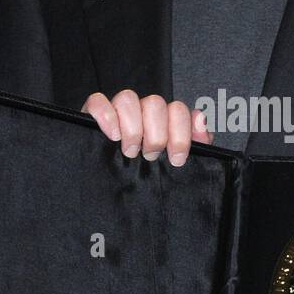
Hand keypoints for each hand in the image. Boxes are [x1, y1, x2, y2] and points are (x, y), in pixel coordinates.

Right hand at [81, 89, 212, 165]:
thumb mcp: (173, 162)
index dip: (181, 132)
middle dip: (156, 134)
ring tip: (130, 151)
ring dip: (132, 127)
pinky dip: (106, 116)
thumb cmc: (146, 175)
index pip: (178, 110)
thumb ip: (196, 143)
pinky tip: (112, 136)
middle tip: (151, 156)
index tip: (176, 158)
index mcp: (163, 120)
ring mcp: (117, 110)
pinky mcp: (93, 114)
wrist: (109, 196)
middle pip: (154, 103)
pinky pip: (98, 101)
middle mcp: (142, 111)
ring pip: (127, 98)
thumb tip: (201, 123)